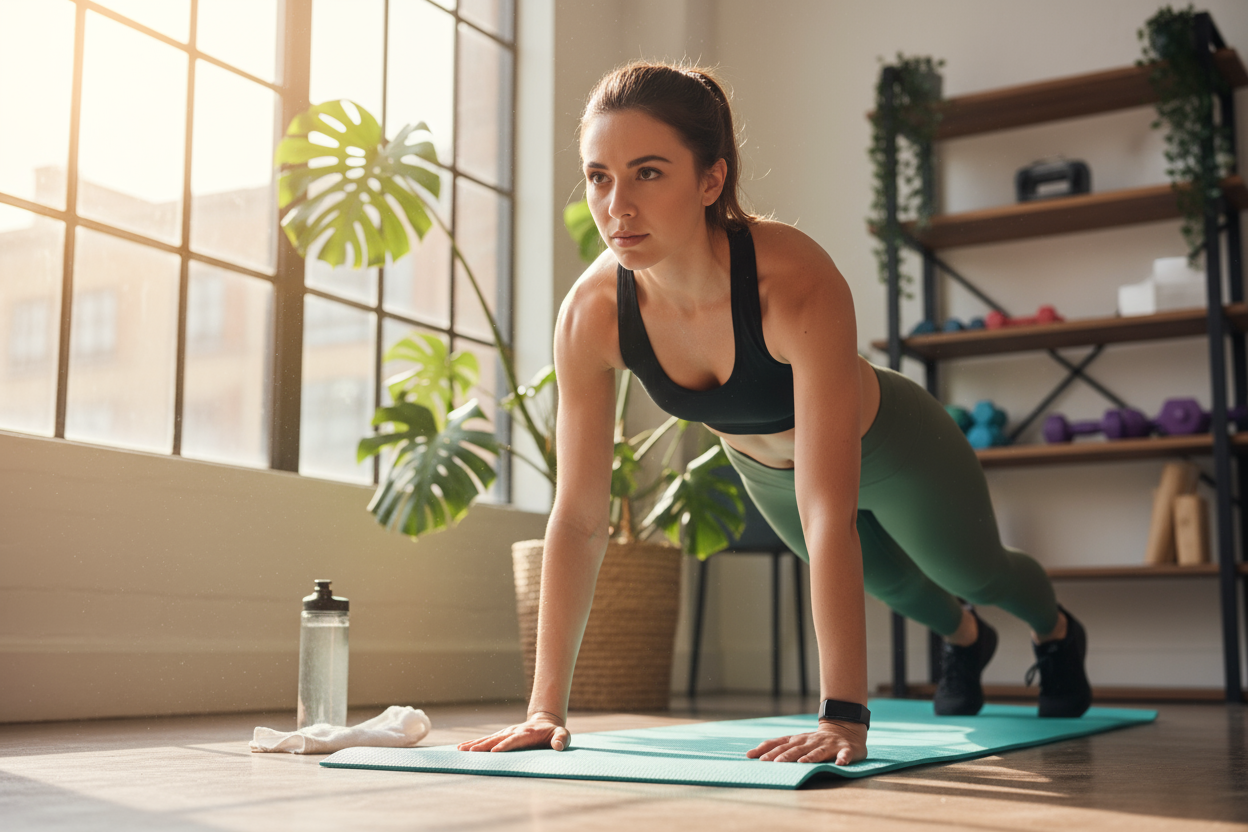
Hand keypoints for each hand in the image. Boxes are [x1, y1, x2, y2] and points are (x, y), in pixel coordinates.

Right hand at [456, 712, 571, 752]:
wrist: (545, 722)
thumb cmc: (554, 732)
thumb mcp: (563, 734)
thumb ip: (562, 739)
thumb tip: (558, 746)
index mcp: (527, 734)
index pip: (514, 741)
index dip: (505, 746)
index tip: (494, 752)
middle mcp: (513, 732)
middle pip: (497, 739)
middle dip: (484, 746)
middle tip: (471, 752)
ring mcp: (506, 733)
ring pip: (488, 739)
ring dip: (475, 744)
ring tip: (461, 750)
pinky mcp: (501, 735)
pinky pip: (486, 739)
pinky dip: (473, 743)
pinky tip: (461, 748)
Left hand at [745, 720, 866, 764]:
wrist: (844, 729)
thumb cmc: (815, 740)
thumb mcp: (796, 741)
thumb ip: (778, 747)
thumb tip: (750, 754)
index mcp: (798, 740)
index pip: (779, 744)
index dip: (767, 750)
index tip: (753, 757)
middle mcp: (811, 741)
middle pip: (796, 749)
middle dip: (785, 756)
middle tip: (774, 763)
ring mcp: (828, 745)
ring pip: (817, 752)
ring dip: (810, 757)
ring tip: (802, 763)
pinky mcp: (844, 749)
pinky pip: (844, 754)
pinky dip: (842, 758)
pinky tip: (840, 762)